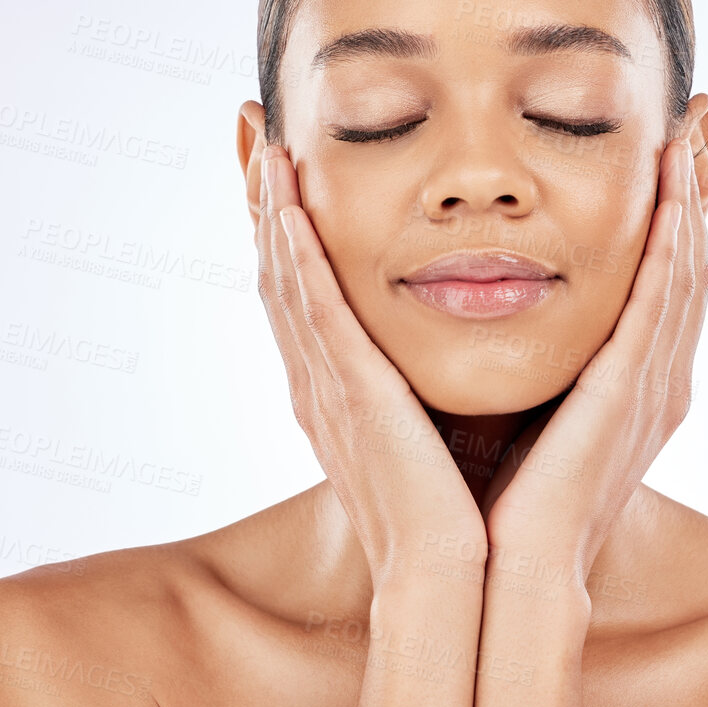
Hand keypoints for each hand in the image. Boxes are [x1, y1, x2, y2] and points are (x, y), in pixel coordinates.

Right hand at [255, 145, 485, 586]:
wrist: (451, 574)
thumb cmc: (454, 511)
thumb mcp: (432, 428)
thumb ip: (425, 383)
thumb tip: (444, 348)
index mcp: (338, 389)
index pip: (301, 290)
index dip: (284, 228)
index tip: (281, 166)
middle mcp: (319, 382)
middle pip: (279, 273)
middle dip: (265, 201)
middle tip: (253, 132)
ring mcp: (327, 387)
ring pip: (287, 282)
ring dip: (273, 210)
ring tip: (266, 144)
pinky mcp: (349, 395)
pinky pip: (314, 314)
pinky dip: (296, 259)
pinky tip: (288, 210)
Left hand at [480, 137, 707, 577]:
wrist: (508, 575)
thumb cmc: (504, 507)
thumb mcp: (526, 419)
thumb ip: (535, 371)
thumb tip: (489, 324)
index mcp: (634, 391)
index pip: (666, 285)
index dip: (674, 220)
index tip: (666, 156)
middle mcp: (659, 382)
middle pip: (691, 265)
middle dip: (695, 193)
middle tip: (696, 123)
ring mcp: (654, 386)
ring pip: (687, 271)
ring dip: (691, 199)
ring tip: (688, 133)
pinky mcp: (634, 391)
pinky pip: (665, 299)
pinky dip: (674, 240)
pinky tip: (672, 190)